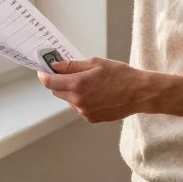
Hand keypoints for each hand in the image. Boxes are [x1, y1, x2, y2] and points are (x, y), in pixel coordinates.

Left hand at [36, 57, 155, 122]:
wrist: (140, 93)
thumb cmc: (120, 75)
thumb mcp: (96, 63)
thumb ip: (72, 65)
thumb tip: (54, 65)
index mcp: (78, 85)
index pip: (49, 82)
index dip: (43, 75)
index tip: (43, 70)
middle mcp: (78, 101)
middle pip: (57, 91)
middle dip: (59, 81)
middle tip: (68, 72)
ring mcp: (84, 112)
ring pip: (68, 99)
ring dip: (71, 91)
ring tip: (90, 83)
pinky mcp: (91, 118)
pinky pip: (79, 107)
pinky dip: (81, 100)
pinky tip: (96, 93)